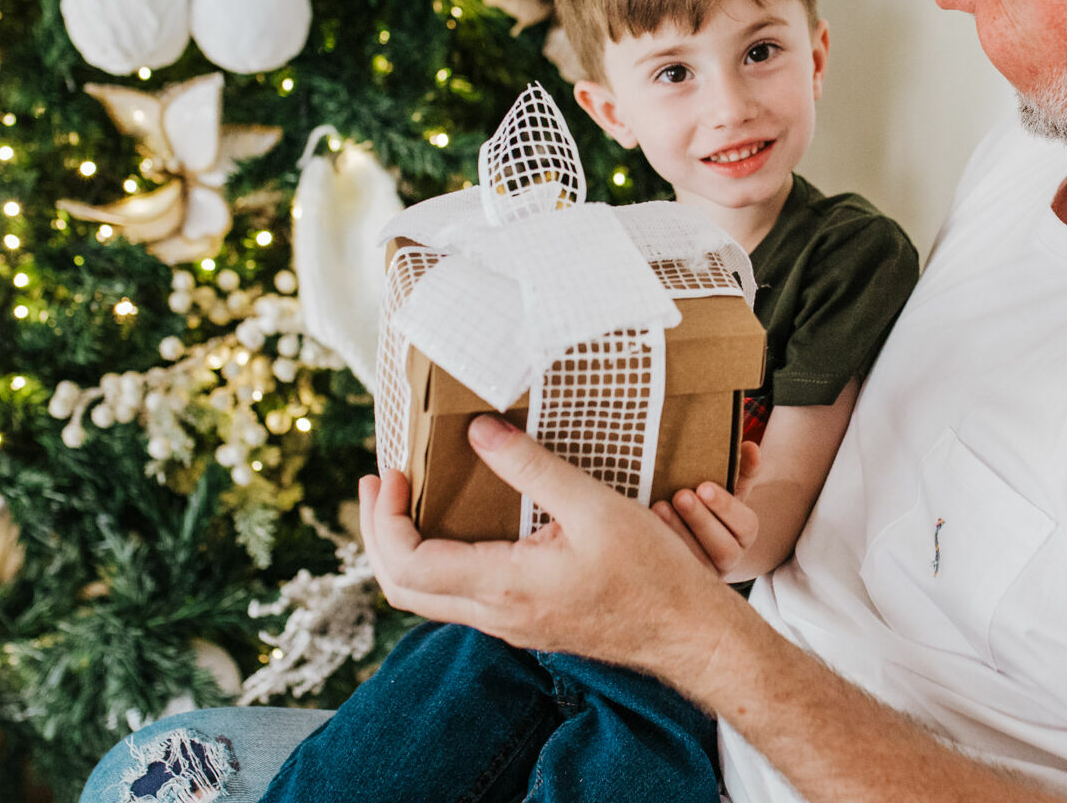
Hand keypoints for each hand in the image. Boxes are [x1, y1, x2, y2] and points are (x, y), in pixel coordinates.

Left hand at [357, 415, 741, 675]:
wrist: (689, 634)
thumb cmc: (653, 574)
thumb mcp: (595, 507)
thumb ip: (533, 467)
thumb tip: (480, 431)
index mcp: (505, 588)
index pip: (408, 565)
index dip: (385, 521)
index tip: (393, 475)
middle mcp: (497, 615)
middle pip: (402, 589)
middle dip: (377, 535)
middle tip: (379, 484)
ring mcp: (510, 625)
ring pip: (428, 598)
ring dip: (404, 549)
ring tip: (408, 500)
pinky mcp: (526, 622)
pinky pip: (460, 598)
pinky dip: (439, 560)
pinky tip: (458, 525)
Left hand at [653, 440, 761, 577]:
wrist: (687, 534)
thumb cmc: (708, 504)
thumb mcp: (727, 487)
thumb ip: (741, 469)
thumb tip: (750, 446)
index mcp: (743, 533)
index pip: (745, 524)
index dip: (726, 506)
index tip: (703, 486)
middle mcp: (729, 559)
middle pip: (724, 548)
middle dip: (701, 521)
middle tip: (681, 495)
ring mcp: (704, 574)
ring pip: (697, 562)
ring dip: (678, 533)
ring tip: (659, 507)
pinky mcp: (678, 582)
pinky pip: (671, 573)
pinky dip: (659, 549)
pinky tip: (644, 528)